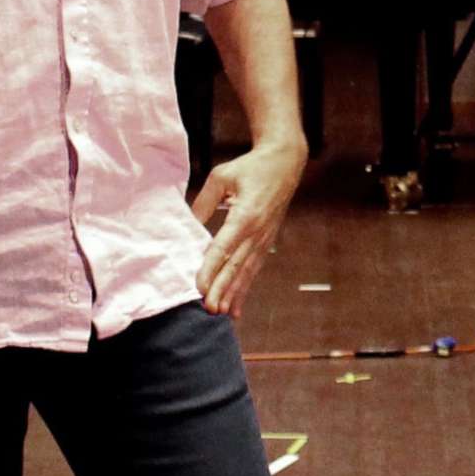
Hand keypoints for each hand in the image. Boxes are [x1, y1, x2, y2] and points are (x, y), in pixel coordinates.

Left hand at [191, 137, 307, 315]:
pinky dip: (245, 288)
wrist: (286, 162)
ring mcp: (265, 237)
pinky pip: (254, 268)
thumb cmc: (251, 167)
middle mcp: (258, 231)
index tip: (198, 286)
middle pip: (237, 265)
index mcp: (246, 215)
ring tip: (222, 312)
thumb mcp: (222, 176)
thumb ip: (204, 201)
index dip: (210, 268)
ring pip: (247, 271)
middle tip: (209, 309)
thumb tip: (188, 225)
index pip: (224, 247)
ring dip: (234, 293)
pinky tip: (236, 306)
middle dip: (222, 289)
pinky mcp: (268, 241)